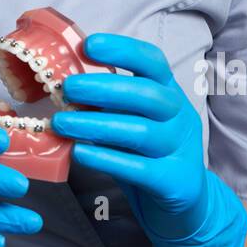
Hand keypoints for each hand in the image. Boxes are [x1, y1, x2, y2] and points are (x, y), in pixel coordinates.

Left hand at [52, 33, 246, 246]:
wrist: (186, 201)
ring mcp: (180, 148)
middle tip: (66, 89)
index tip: (89, 45)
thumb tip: (61, 82)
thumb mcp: (136, 119)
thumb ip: (110, 102)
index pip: (152, 61)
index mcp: (168, 91)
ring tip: (60, 123)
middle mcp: (179, 115)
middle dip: (103, 88)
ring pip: (139, 132)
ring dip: (95, 125)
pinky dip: (107, 159)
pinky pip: (139, 168)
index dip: (122, 49)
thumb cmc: (149, 152)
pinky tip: (80, 153)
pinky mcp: (173, 180)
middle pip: (146, 94)